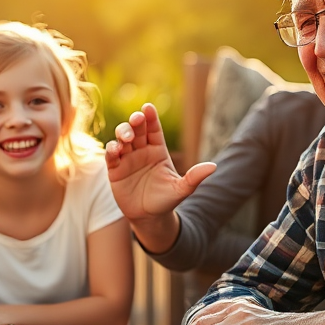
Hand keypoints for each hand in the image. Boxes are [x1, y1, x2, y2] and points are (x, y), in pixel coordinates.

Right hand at [105, 103, 215, 223]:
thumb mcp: (181, 189)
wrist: (149, 217)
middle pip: (137, 129)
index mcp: (158, 150)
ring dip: (122, 133)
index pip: (154, 129)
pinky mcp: (115, 169)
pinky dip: (111, 149)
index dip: (150, 117)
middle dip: (135, 122)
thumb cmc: (166, 200)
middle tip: (137, 119)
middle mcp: (142, 151)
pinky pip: (111, 155)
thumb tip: (213, 166)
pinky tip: (115, 149)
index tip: (148, 107)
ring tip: (126, 137)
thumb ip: (195, 177)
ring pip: (122, 138)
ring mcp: (127, 159)